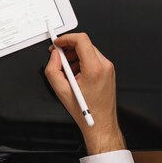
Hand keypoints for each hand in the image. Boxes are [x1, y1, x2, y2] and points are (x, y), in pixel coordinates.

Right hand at [44, 33, 124, 154]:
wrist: (101, 123)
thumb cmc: (86, 111)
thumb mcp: (61, 91)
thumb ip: (53, 69)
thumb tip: (54, 56)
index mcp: (94, 69)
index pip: (81, 40)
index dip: (66, 38)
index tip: (57, 43)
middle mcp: (104, 66)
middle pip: (85, 44)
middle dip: (69, 48)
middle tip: (58, 56)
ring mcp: (108, 68)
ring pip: (88, 50)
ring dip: (75, 56)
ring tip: (67, 70)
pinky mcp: (108, 72)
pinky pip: (93, 59)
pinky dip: (82, 62)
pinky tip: (76, 75)